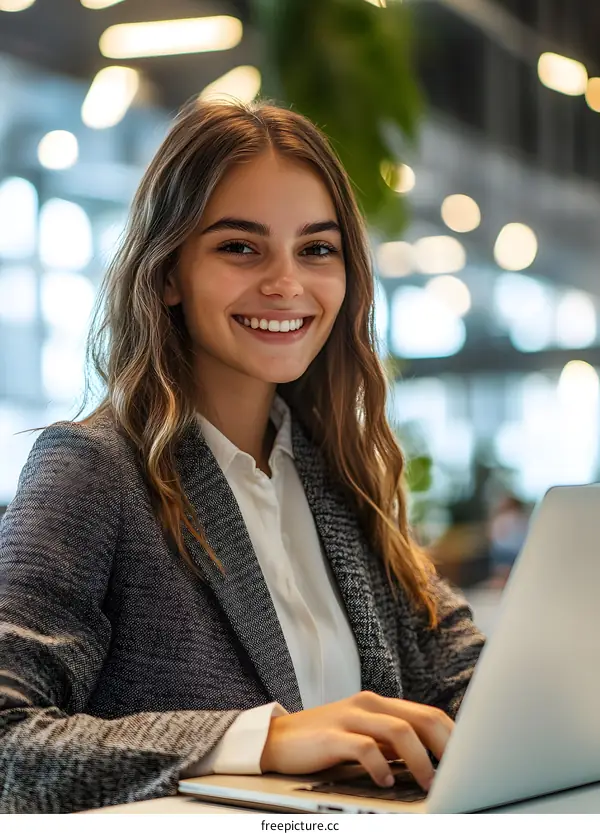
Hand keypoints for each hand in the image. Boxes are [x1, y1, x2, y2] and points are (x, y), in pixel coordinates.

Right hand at [260, 691, 453, 790]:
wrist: (276, 739)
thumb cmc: (324, 742)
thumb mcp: (364, 737)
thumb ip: (393, 743)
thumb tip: (432, 761)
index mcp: (380, 704)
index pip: (429, 714)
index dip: (454, 737)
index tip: (470, 763)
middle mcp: (369, 704)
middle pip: (421, 718)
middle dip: (447, 747)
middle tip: (461, 775)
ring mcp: (350, 716)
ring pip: (399, 730)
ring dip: (421, 759)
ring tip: (430, 784)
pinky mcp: (332, 735)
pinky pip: (364, 747)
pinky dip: (380, 765)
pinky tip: (386, 780)